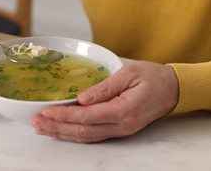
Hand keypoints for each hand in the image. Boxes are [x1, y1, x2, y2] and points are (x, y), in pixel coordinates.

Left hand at [31, 61, 178, 142]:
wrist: (173, 89)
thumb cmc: (153, 77)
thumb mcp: (129, 74)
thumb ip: (105, 88)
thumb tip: (82, 98)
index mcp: (124, 110)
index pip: (87, 116)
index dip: (65, 115)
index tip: (46, 111)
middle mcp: (122, 125)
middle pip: (83, 131)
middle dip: (58, 127)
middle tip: (36, 123)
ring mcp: (121, 130)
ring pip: (87, 137)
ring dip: (63, 133)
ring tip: (43, 129)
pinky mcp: (120, 129)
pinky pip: (94, 136)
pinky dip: (76, 134)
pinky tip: (63, 131)